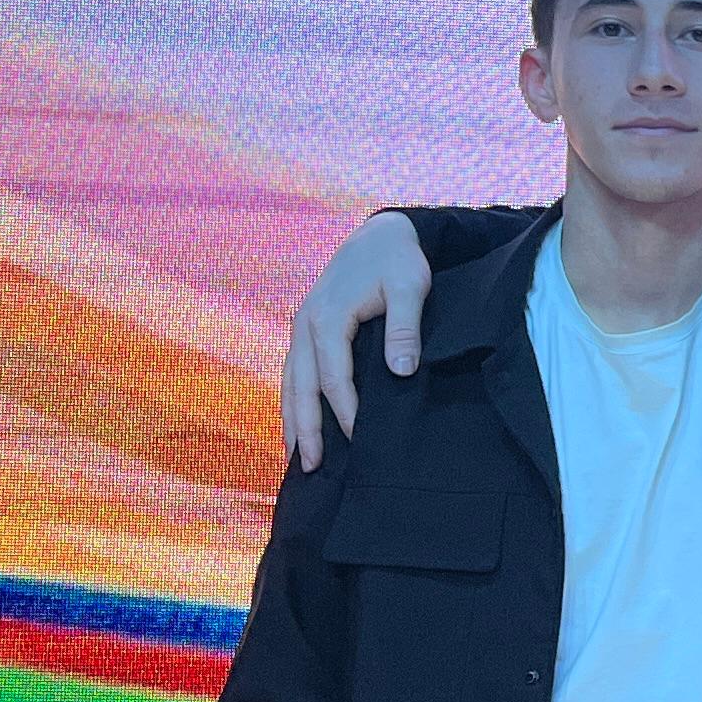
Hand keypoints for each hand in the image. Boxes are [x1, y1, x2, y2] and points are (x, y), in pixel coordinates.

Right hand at [283, 214, 437, 467]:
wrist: (382, 234)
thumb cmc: (399, 261)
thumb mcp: (410, 288)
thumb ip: (405, 329)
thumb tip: (400, 373)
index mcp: (328, 318)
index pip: (333, 377)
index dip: (344, 411)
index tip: (358, 441)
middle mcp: (305, 325)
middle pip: (300, 386)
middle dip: (303, 428)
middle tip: (309, 467)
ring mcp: (301, 326)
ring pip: (291, 381)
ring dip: (292, 419)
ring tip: (297, 458)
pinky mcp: (306, 329)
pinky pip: (295, 371)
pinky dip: (294, 400)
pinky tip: (299, 424)